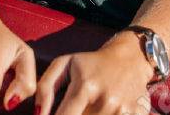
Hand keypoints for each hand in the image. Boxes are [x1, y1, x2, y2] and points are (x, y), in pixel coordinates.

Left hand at [35, 36, 155, 114]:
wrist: (131, 59)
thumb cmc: (92, 64)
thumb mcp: (65, 64)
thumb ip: (45, 87)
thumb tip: (38, 114)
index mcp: (85, 87)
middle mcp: (105, 101)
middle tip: (76, 108)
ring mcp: (123, 110)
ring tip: (89, 107)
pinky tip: (105, 110)